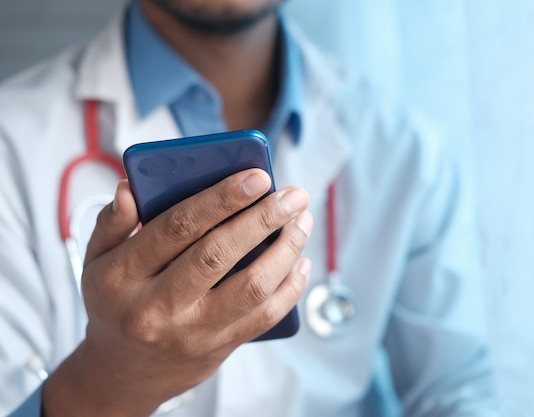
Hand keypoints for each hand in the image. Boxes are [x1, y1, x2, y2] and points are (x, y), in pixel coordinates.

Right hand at [43, 169, 312, 416]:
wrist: (124, 372)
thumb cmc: (116, 302)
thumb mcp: (97, 261)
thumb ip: (111, 223)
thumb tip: (129, 187)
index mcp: (122, 275)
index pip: (177, 227)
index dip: (222, 198)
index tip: (259, 176)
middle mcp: (156, 307)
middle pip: (218, 254)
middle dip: (263, 219)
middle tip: (294, 195)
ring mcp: (191, 332)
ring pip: (251, 287)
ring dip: (286, 249)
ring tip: (302, 221)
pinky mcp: (219, 347)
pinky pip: (264, 316)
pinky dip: (291, 287)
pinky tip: (301, 260)